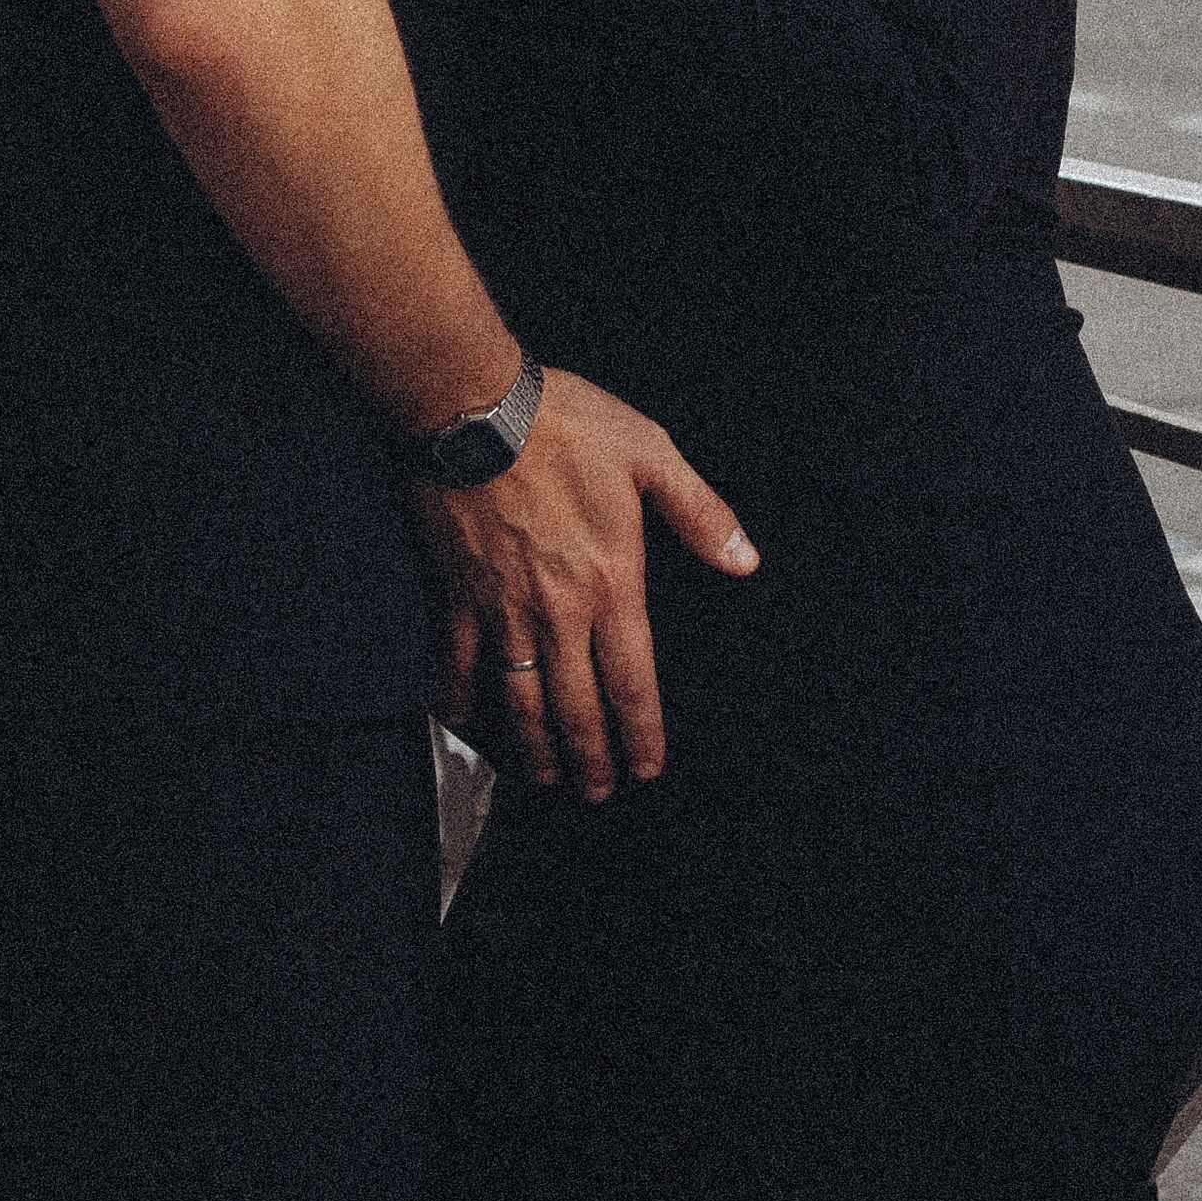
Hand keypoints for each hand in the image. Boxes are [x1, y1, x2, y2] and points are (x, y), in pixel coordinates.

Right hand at [416, 367, 757, 796]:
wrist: (475, 409)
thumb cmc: (565, 424)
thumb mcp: (651, 454)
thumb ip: (699, 513)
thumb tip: (744, 560)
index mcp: (613, 581)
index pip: (632, 680)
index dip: (641, 733)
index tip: (646, 767)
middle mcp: (559, 611)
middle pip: (577, 707)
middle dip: (591, 759)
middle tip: (599, 792)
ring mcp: (503, 609)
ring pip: (521, 700)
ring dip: (536, 747)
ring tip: (545, 778)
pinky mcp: (457, 596)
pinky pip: (458, 665)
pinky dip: (461, 701)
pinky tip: (466, 722)